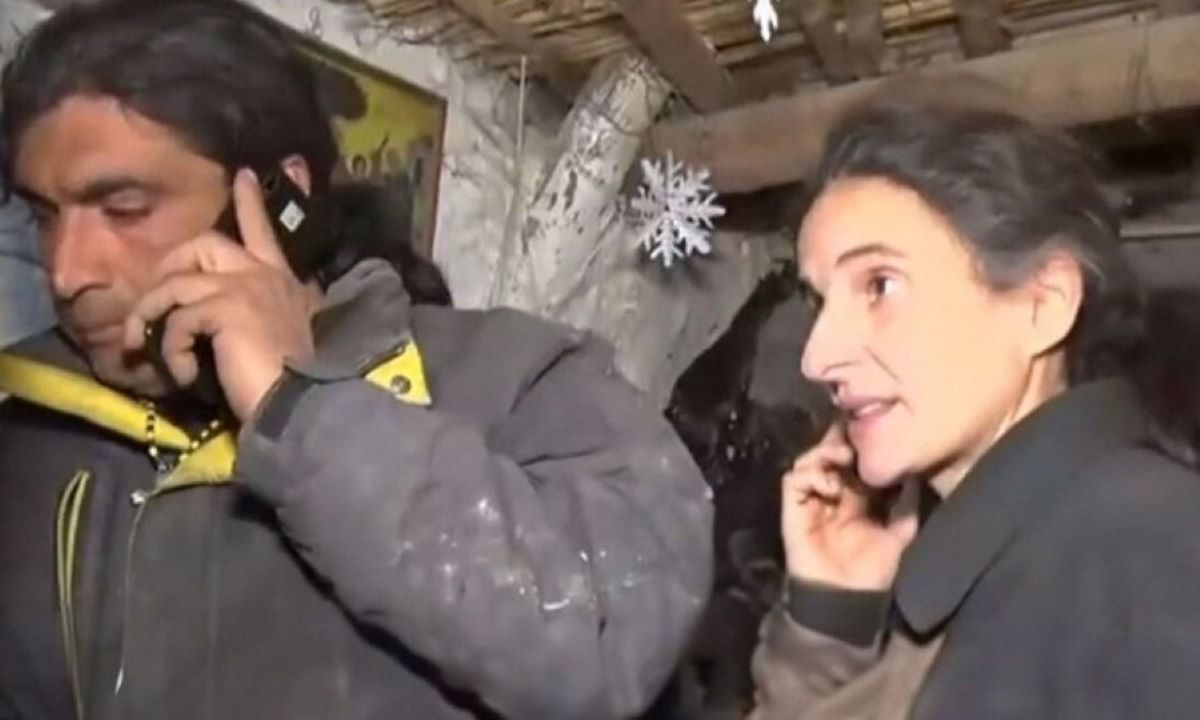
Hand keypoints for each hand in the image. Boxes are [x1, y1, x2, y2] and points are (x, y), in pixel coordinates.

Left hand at [123, 168, 321, 420]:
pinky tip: (183, 373)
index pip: (265, 233)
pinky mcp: (224, 309)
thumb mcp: (291, 337)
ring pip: (176, 283)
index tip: (244, 175)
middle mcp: (266, 276)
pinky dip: (169, 349)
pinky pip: (176, 319)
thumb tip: (239, 323)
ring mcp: (245, 288)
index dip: (252, 203)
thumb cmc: (300, 378)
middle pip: (206, 244)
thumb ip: (274, 318)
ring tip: (142, 346)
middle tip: (154, 298)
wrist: (306, 400)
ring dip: (150, 315)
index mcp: (284, 282)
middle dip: (171, 265)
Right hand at [781, 422, 918, 590]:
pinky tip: (829, 484)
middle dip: (841, 441)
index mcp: (856, 498)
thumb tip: (915, 476)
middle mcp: (831, 495)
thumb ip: (907, 506)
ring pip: (809, 460)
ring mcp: (811, 500)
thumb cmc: (872, 571)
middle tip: (855, 436)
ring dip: (824, 453)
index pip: (854, 461)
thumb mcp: (901, 534)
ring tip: (842, 456)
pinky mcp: (793, 509)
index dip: (861, 445)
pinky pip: (794, 479)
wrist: (847, 598)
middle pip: (829, 454)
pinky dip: (810, 474)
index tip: (873, 432)